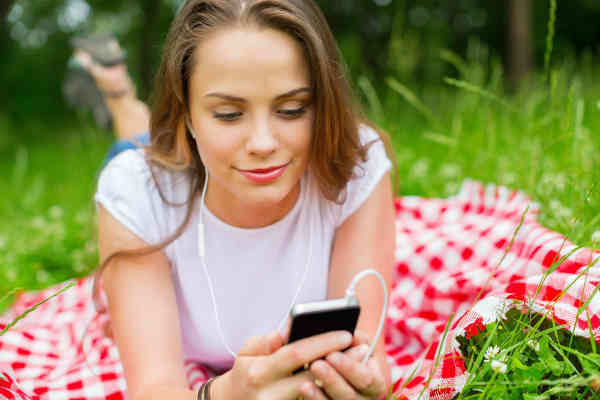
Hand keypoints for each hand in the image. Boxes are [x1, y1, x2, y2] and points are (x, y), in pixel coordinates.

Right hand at [212, 328, 354, 399]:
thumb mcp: (247, 352)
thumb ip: (267, 341)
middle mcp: (270, 394)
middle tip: (362, 348)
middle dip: (340, 362)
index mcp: (259, 371)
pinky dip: (331, 390)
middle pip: (313, 376)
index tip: (345, 334)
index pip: (297, 354)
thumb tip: (285, 332)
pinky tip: (347, 377)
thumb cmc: (244, 372)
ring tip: (359, 360)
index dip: (323, 343)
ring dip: (341, 376)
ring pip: (317, 392)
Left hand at [300, 331, 388, 399]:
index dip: (350, 368)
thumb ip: (360, 341)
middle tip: (316, 365)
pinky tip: (304, 389)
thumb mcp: (360, 348)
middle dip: (331, 379)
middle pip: (348, 395)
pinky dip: (313, 399)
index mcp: (375, 385)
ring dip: (318, 394)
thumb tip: (354, 335)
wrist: (343, 373)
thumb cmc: (352, 356)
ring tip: (305, 383)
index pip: (366, 379)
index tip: (332, 355)